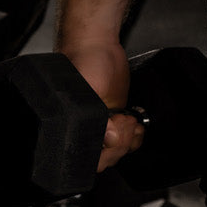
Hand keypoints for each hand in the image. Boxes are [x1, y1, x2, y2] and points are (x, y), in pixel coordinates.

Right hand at [57, 39, 145, 172]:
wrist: (97, 45)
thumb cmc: (83, 63)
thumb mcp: (86, 90)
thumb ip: (93, 116)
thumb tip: (108, 138)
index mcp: (71, 131)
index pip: (89, 161)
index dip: (106, 151)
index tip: (112, 128)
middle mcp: (85, 132)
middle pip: (107, 159)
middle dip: (120, 142)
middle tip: (121, 118)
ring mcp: (102, 127)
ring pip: (119, 151)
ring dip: (130, 139)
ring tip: (128, 119)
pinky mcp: (115, 119)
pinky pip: (127, 138)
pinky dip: (135, 134)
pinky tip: (134, 122)